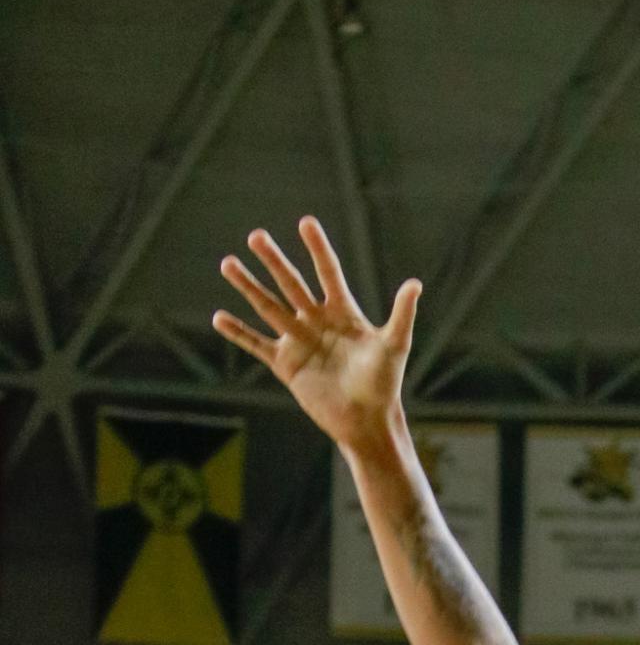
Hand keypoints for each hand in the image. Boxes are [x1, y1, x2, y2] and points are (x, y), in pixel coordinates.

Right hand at [214, 216, 418, 450]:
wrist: (366, 421)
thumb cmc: (384, 384)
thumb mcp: (394, 346)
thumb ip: (401, 314)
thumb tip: (415, 284)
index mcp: (343, 312)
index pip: (328, 272)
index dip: (317, 249)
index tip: (306, 223)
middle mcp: (318, 321)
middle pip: (291, 283)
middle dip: (273, 260)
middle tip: (256, 236)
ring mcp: (299, 341)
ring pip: (269, 306)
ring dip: (248, 286)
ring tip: (227, 263)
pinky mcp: (287, 364)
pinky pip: (257, 344)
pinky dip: (238, 333)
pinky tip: (219, 318)